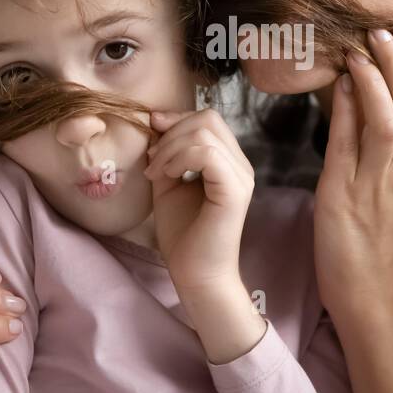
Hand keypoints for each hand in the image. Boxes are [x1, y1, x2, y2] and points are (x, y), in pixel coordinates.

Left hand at [143, 108, 254, 292]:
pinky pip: (207, 154)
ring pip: (205, 132)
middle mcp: (240, 165)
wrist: (195, 274)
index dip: (176, 118)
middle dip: (172, 132)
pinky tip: (167, 176)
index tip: (151, 132)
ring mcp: (241, 176)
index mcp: (228, 161)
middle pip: (208, 118)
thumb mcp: (168, 182)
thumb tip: (157, 122)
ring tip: (156, 173)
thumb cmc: (183, 235)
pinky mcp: (235, 191)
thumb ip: (166, 153)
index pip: (207, 119)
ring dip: (171, 147)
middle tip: (153, 161)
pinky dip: (180, 159)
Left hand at [314, 24, 392, 322]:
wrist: (373, 300)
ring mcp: (377, 185)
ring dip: (376, 80)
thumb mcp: (392, 193)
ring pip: (389, 121)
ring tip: (362, 47)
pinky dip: (346, 111)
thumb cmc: (378, 248)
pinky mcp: (345, 199)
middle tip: (385, 28)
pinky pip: (350, 147)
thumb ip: (385, 152)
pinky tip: (339, 85)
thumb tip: (368, 104)